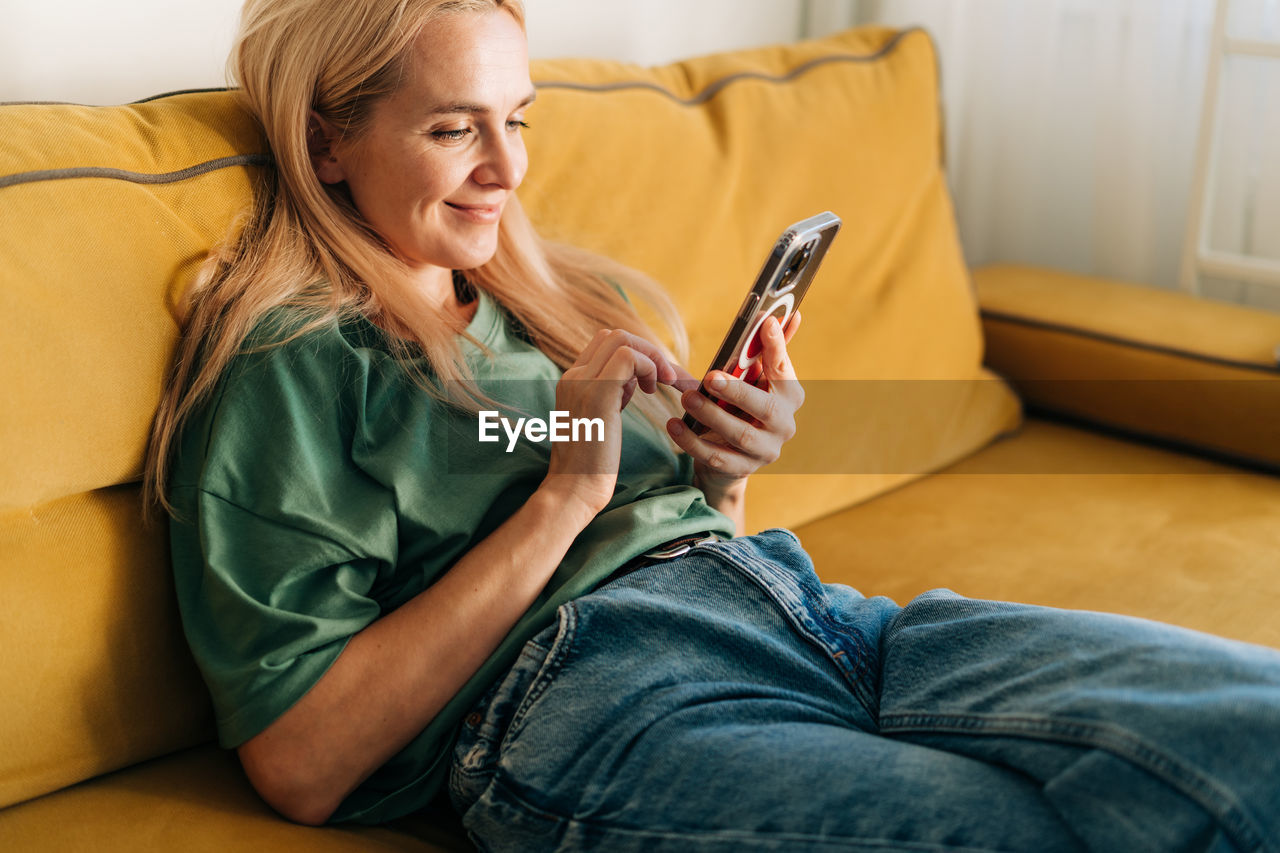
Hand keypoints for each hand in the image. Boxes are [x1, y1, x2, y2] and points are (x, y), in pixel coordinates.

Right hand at [541, 328, 693, 518]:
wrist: (574, 489)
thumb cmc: (592, 464)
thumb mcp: (600, 419)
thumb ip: (611, 395)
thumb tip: (631, 381)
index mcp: (573, 381)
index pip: (605, 344)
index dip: (637, 355)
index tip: (653, 382)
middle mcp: (574, 376)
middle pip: (615, 336)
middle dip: (648, 351)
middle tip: (666, 379)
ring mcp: (583, 382)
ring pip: (622, 340)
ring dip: (651, 357)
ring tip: (663, 384)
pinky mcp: (598, 394)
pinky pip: (629, 358)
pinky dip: (649, 367)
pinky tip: (654, 390)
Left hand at [666, 312, 803, 499]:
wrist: (730, 458)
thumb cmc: (740, 407)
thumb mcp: (749, 380)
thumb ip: (762, 351)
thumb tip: (778, 315)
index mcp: (789, 396)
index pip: (784, 369)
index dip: (776, 347)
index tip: (764, 323)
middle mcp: (784, 424)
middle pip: (765, 408)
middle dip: (737, 392)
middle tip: (709, 377)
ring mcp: (766, 451)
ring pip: (740, 435)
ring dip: (711, 416)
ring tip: (686, 398)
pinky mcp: (743, 469)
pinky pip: (717, 457)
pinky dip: (693, 442)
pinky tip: (674, 426)